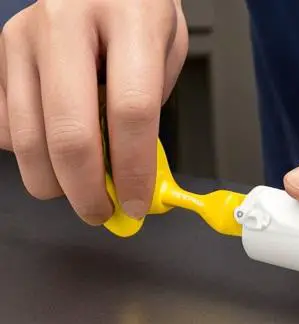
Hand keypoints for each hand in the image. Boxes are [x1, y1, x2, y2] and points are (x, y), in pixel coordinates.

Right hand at [0, 0, 187, 223]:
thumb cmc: (139, 10)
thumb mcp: (166, 49)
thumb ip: (150, 107)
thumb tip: (133, 175)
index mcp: (127, 18)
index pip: (130, 111)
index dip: (133, 170)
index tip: (137, 204)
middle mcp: (65, 24)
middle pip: (69, 133)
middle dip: (86, 190)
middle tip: (103, 212)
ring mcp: (23, 37)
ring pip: (27, 138)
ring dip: (55, 183)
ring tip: (82, 193)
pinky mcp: (0, 53)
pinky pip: (5, 125)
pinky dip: (28, 154)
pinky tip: (54, 154)